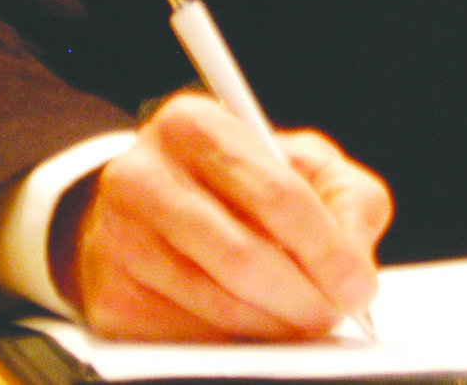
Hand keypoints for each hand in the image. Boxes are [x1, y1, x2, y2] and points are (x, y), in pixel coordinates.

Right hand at [52, 92, 392, 340]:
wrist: (143, 206)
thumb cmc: (235, 183)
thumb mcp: (300, 163)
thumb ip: (345, 198)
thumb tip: (354, 260)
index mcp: (194, 125)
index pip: (276, 194)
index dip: (326, 248)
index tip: (358, 285)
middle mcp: (143, 176)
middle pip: (244, 257)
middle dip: (304, 298)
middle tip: (333, 313)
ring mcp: (116, 239)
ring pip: (217, 305)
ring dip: (275, 326)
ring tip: (300, 319)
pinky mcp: (109, 297)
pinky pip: (187, 337)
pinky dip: (234, 341)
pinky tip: (251, 324)